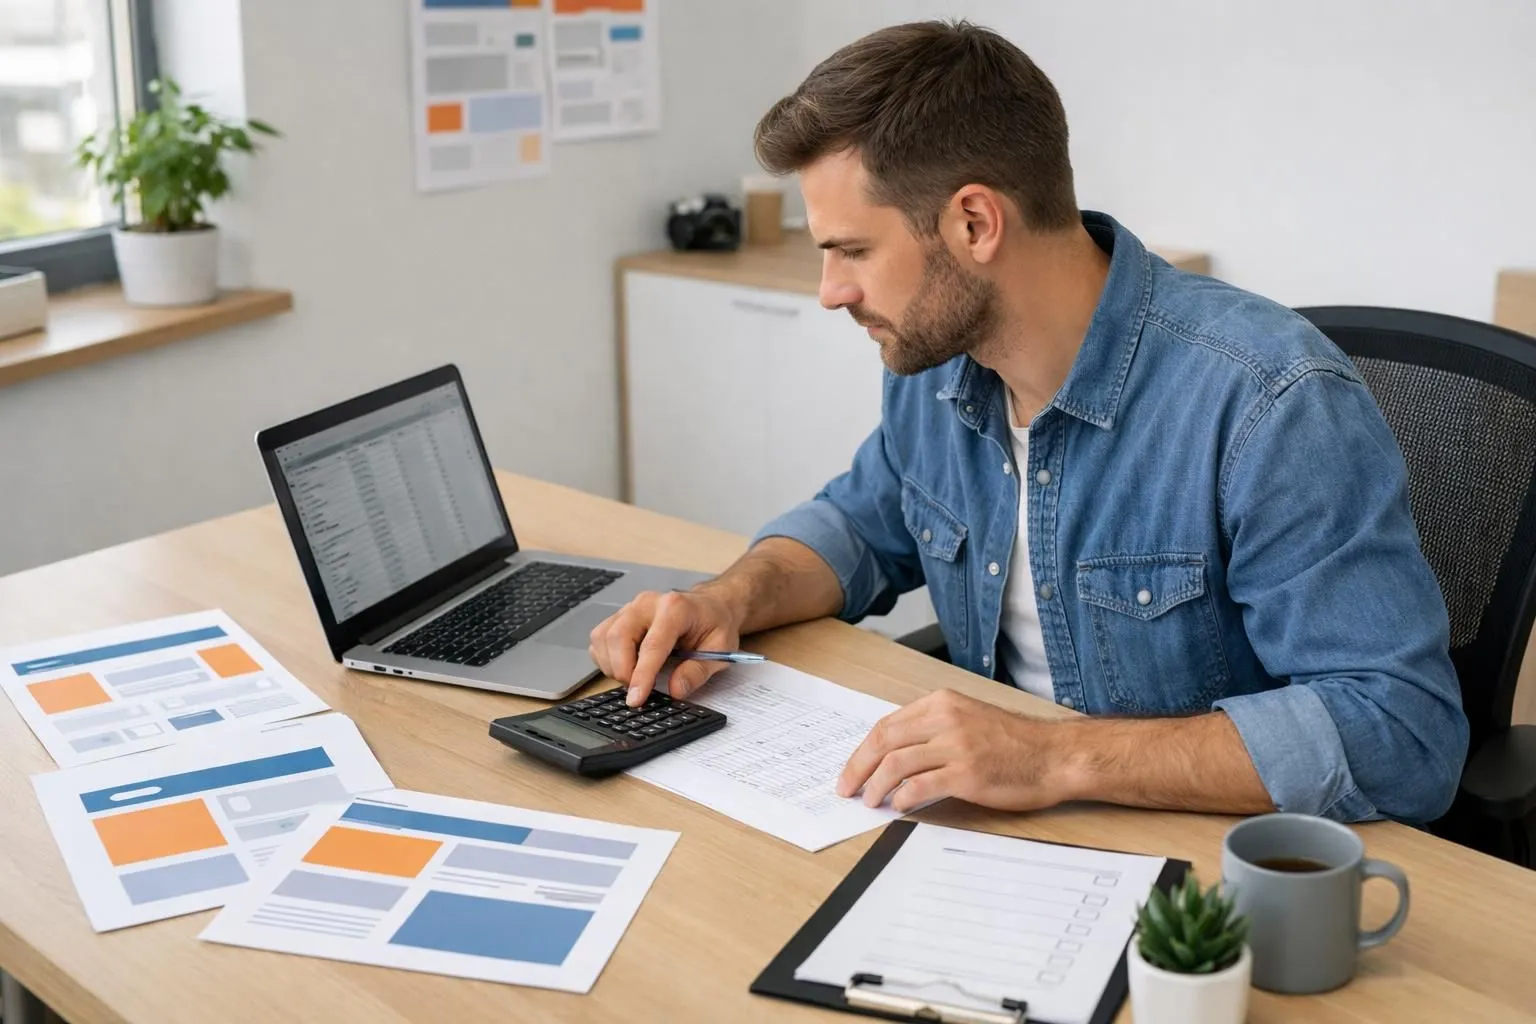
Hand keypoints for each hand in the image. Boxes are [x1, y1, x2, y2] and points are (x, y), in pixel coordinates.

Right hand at [589, 588, 741, 705]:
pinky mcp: (619, 616)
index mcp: (675, 608)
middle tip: (638, 691)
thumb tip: (675, 690)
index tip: (636, 698)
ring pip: (603, 638)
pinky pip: (599, 639)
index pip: (652, 645)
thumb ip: (698, 671)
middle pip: (618, 637)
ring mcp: (630, 607)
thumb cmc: (715, 624)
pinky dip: (606, 658)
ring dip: (613, 666)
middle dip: (622, 671)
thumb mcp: (721, 650)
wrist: (710, 605)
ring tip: (635, 677)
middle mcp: (648, 603)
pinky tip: (626, 666)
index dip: (642, 675)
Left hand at [837, 689, 1072, 812]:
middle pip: (884, 741)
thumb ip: (934, 729)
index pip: (887, 724)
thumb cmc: (1016, 743)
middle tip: (847, 788)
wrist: (1055, 756)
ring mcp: (956, 745)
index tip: (852, 769)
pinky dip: (902, 797)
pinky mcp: (967, 773)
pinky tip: (899, 806)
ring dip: (875, 786)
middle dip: (858, 767)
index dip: (862, 750)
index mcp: (942, 703)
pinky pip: (920, 785)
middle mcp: (946, 719)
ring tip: (870, 801)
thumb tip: (896, 756)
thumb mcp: (970, 719)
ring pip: (896, 764)